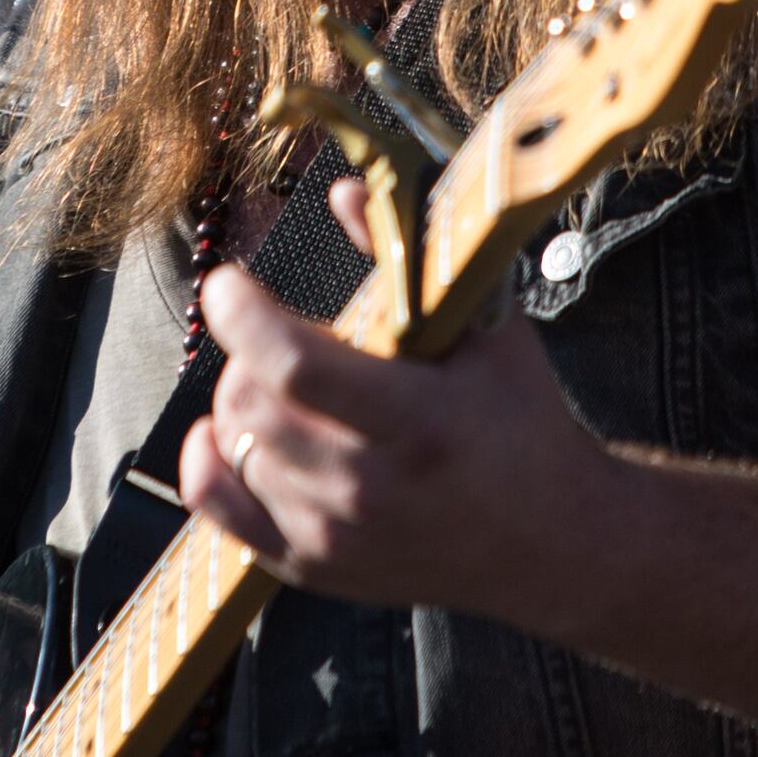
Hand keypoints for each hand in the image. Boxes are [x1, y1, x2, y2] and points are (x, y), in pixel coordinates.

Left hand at [173, 178, 615, 623]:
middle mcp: (371, 488)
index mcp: (420, 422)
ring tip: (285, 383)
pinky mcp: (312, 567)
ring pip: (233, 445)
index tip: (229, 281)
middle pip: (253, 404)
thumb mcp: (487, 328)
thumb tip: (345, 189)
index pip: (296, 367)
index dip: (244, 314)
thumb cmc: (520, 419)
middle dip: (247, 351)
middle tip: (278, 333)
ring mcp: (336, 536)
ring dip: (242, 399)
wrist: (550, 540)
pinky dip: (207, 458)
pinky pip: (217, 506)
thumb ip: (410, 259)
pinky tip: (227, 429)